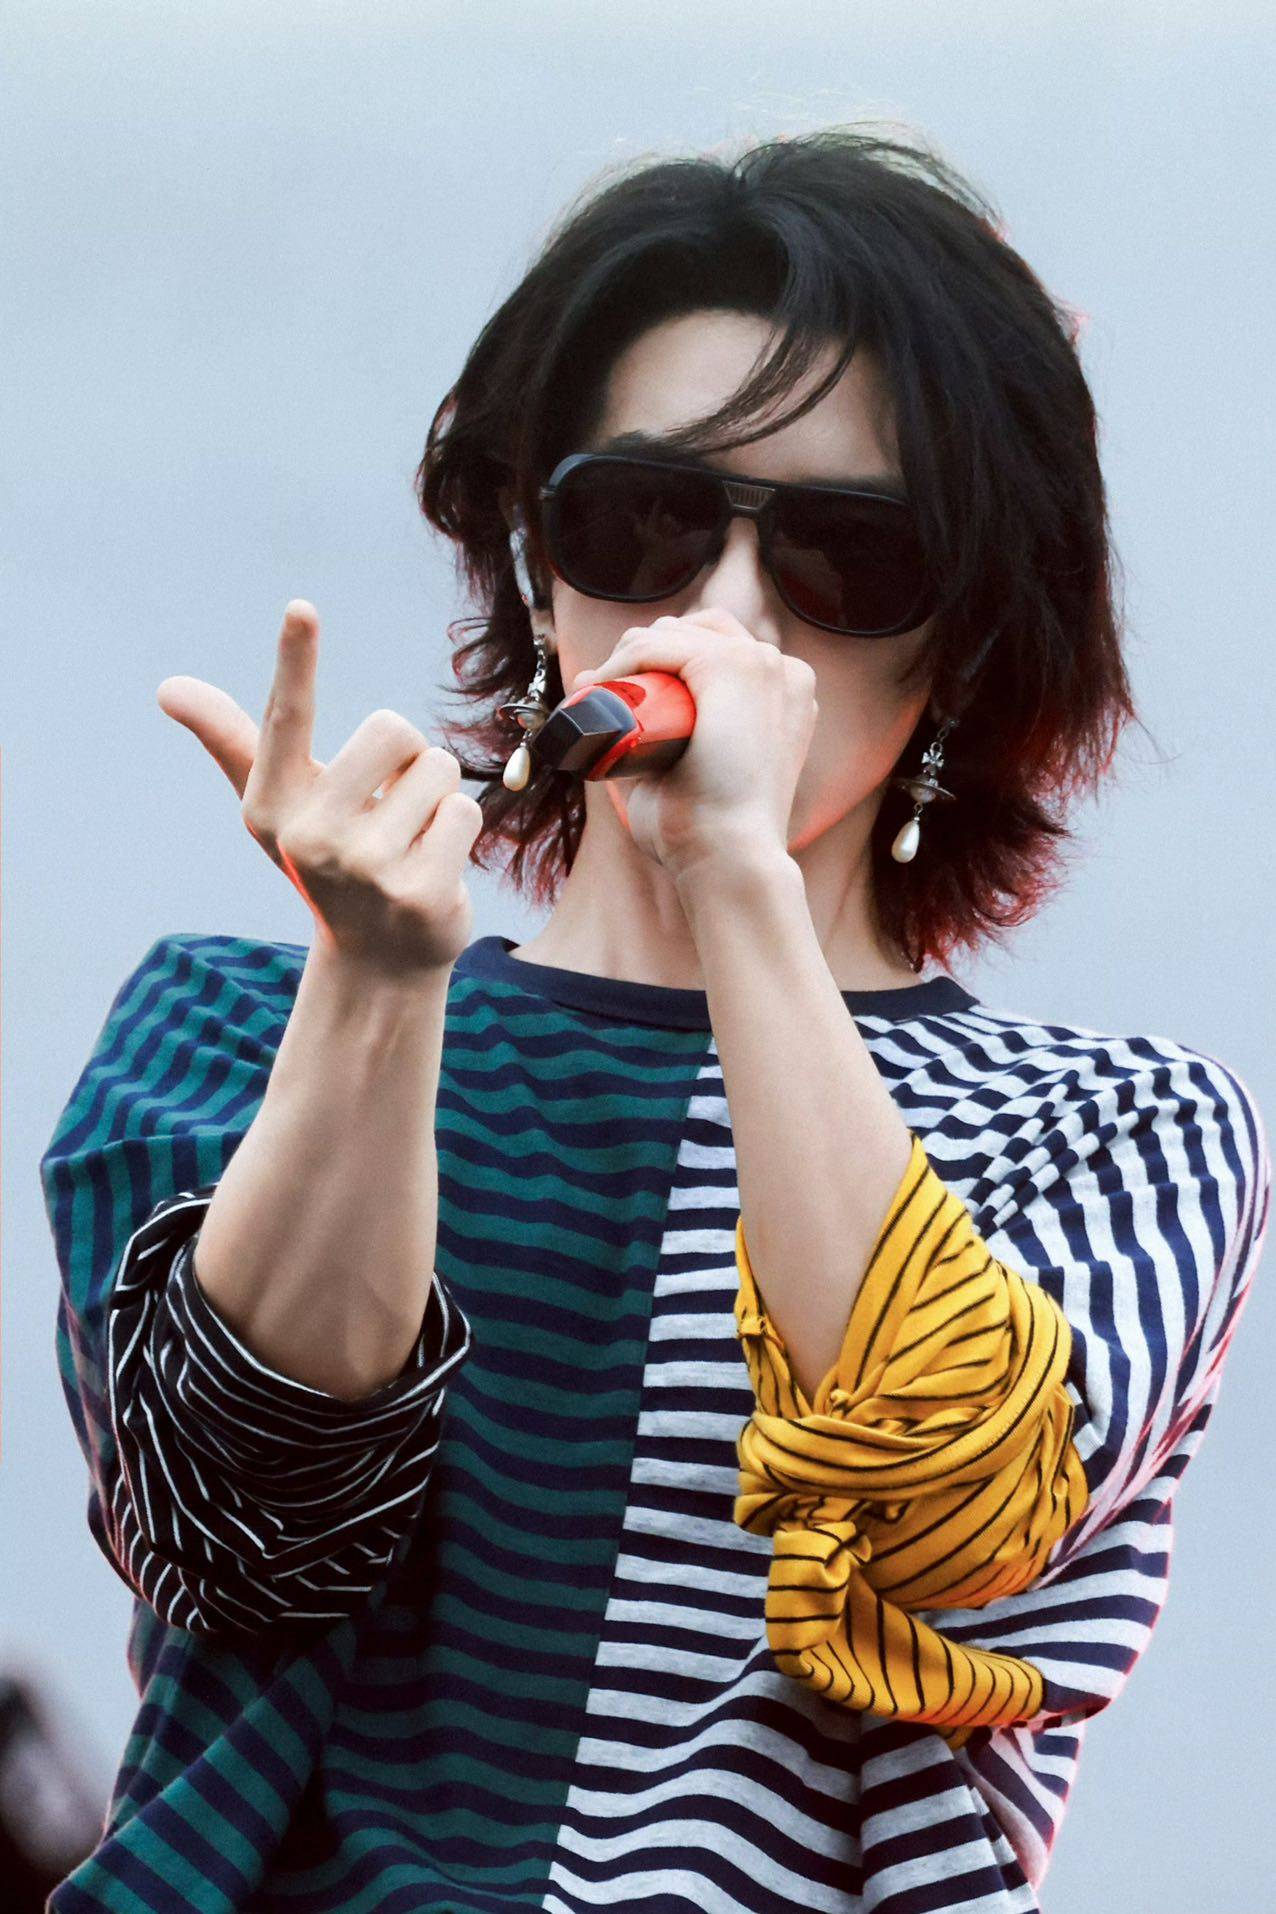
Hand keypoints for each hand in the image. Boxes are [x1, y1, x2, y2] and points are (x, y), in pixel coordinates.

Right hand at [156, 600, 484, 980]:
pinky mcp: (418, 892)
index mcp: (272, 805)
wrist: (378, 962)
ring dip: (438, 800)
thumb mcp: (279, 806)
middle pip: (394, 727)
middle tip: (392, 812)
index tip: (302, 607)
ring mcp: (365, 868)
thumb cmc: (330, 863)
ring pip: (438, 769)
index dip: (295, 659)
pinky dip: (462, 835)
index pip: (286, 717)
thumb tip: (166, 687)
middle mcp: (311, 836)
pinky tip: (435, 872)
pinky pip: (465, 812)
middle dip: (408, 760)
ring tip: (412, 845)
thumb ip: (234, 740)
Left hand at [572, 607, 818, 881]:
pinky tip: (603, 686)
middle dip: (645, 653)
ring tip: (602, 696)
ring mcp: (760, 664)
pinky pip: (658, 643)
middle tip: (607, 694)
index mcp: (786, 695)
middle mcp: (783, 672)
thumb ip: (663, 743)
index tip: (622, 693)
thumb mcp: (694, 775)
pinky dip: (621, 660)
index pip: (716, 647)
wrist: (731, 859)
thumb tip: (603, 707)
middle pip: (696, 630)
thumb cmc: (710, 834)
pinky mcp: (731, 667)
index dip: (664, 661)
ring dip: (629, 656)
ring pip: (673, 633)